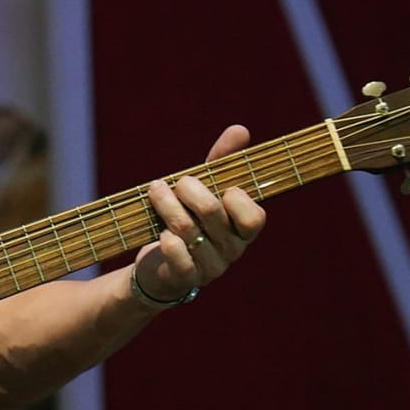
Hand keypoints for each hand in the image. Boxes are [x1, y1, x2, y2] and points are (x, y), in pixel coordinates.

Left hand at [131, 124, 266, 307]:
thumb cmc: (188, 218)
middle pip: (212, 212)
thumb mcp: (204, 188)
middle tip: (174, 181)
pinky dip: (167, 240)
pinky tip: (160, 232)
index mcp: (243, 230)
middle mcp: (232, 251)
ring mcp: (210, 268)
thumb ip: (223, 161)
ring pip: (188, 229)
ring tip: (154, 190)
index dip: (236, 198)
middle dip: (187, 188)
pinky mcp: (186, 280)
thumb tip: (240, 129)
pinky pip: (178, 257)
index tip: (219, 187)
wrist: (159, 265)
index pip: (254, 218)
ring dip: (165, 204)